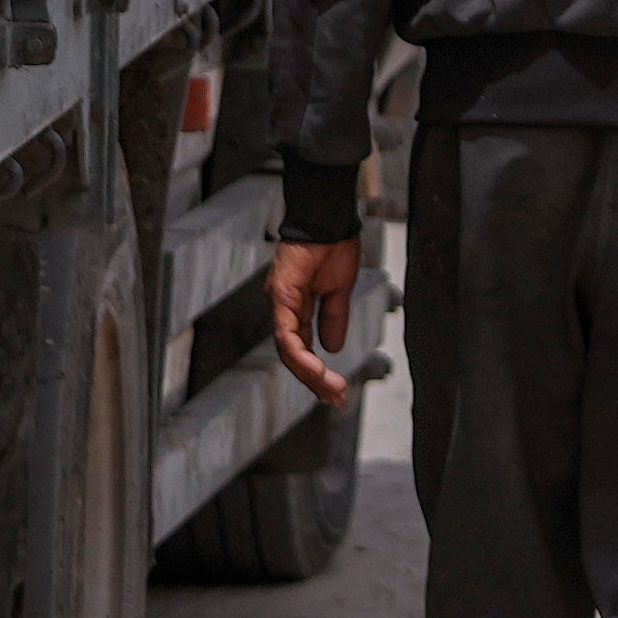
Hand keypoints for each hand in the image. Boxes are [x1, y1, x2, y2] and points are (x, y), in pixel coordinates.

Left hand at [261, 234, 362, 405]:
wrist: (329, 219)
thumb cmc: (333, 246)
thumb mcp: (338, 291)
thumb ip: (333, 318)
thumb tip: (334, 347)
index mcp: (296, 308)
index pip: (301, 348)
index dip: (316, 372)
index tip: (336, 391)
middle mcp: (283, 308)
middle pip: (292, 354)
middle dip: (314, 381)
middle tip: (336, 399)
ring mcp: (279, 302)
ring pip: (288, 349)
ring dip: (309, 373)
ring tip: (330, 389)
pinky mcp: (281, 294)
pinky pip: (287, 331)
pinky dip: (300, 352)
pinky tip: (316, 368)